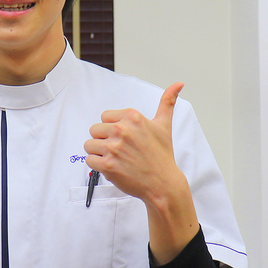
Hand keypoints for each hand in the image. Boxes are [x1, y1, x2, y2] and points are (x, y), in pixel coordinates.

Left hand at [83, 83, 197, 263]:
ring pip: (89, 145)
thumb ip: (167, 102)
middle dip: (104, 140)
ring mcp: (114, 148)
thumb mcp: (164, 125)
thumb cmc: (162, 155)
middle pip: (94, 130)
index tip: (124, 139)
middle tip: (120, 151)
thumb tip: (178, 84)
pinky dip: (97, 165)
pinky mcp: (107, 165)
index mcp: (133, 117)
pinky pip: (89, 160)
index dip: (112, 129)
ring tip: (115, 159)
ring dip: (99, 153)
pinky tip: (112, 167)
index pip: (105, 117)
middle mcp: (122, 130)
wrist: (162, 183)